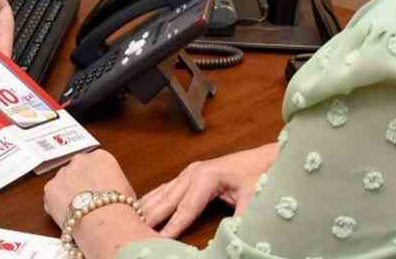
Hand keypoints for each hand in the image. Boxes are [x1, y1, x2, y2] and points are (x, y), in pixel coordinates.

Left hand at [43, 149, 137, 227]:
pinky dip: (56, 206)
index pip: (95, 163)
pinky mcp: (50, 188)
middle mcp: (80, 160)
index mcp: (101, 157)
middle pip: (77, 170)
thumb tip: (111, 194)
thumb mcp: (125, 190)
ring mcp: (63, 173)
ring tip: (78, 211)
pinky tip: (68, 215)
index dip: (96, 179)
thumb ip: (112, 184)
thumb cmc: (119, 207)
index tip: (97, 190)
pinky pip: (51, 196)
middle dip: (79, 183)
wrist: (105, 220)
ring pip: (62, 183)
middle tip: (86, 201)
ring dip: (67, 194)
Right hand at [137, 143, 277, 237]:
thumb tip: (230, 236)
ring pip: (162, 194)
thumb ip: (240, 219)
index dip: (171, 226)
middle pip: (167, 200)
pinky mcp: (190, 174)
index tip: (158, 239)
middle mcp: (193, 173)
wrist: (265, 157)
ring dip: (146, 208)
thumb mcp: (253, 199)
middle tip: (134, 232)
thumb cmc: (259, 175)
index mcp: (206, 177)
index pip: (185, 209)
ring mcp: (189, 172)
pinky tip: (141, 207)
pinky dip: (152, 199)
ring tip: (129, 221)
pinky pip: (166, 189)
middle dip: (150, 218)